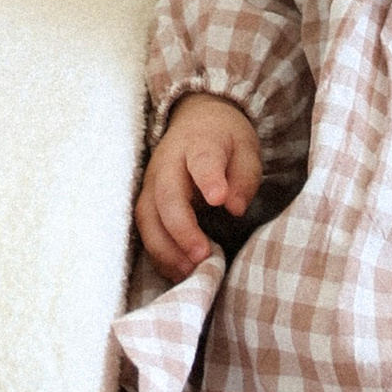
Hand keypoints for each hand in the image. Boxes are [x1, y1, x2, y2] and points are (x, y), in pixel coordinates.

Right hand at [135, 92, 262, 276]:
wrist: (196, 120)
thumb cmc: (225, 140)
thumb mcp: (246, 148)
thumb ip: (244, 176)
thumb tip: (235, 208)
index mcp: (199, 144)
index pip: (202, 160)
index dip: (208, 179)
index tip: (219, 199)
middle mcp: (168, 163)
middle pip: (166, 196)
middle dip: (181, 229)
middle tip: (202, 255)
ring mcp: (152, 183)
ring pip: (147, 218)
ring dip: (165, 249)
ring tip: (189, 271)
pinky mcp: (146, 200)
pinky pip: (144, 230)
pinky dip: (158, 254)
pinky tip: (176, 271)